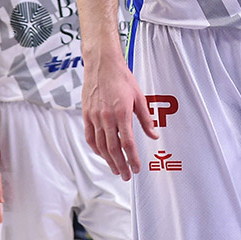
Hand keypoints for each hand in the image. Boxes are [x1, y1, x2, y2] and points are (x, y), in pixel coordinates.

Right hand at [81, 59, 157, 180]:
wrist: (102, 64)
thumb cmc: (120, 77)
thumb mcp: (139, 97)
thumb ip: (146, 119)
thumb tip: (154, 135)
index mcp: (121, 113)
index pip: (127, 143)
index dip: (132, 159)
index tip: (136, 168)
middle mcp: (106, 117)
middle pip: (113, 149)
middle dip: (121, 165)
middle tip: (126, 175)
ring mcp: (94, 117)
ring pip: (100, 146)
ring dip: (108, 160)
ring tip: (115, 168)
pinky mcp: (86, 114)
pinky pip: (89, 136)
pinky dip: (95, 148)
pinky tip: (101, 154)